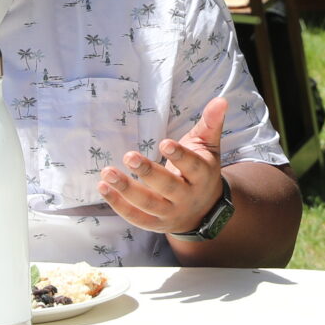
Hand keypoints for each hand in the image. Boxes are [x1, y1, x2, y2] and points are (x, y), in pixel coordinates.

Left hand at [101, 97, 226, 236]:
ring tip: (107, 172)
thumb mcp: (208, 147)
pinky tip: (103, 187)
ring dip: (126, 189)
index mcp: (202, 176)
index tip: (164, 143)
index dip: (179, 156)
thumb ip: (211, 124)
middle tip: (129, 156)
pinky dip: (118, 205)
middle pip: (168, 187)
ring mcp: (170, 213)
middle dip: (148, 173)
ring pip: (148, 204)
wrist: (204, 211)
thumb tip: (221, 100)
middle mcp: (187, 197)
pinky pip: (135, 217)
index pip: (192, 167)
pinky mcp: (154, 223)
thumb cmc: (201, 171)